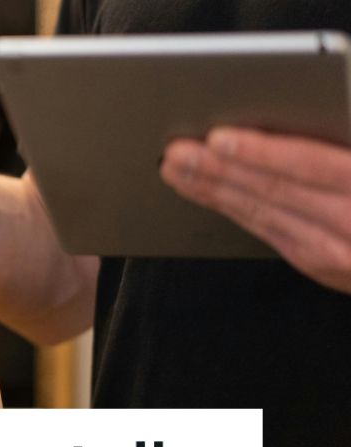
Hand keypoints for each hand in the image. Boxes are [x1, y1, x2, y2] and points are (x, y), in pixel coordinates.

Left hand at [162, 128, 350, 293]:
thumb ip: (338, 146)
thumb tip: (297, 119)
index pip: (314, 166)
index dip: (263, 152)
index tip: (219, 138)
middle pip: (277, 191)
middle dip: (219, 171)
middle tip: (175, 151)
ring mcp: (340, 251)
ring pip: (265, 215)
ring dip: (214, 191)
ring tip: (177, 170)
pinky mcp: (324, 265)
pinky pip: (269, 234)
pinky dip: (234, 210)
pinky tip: (206, 194)